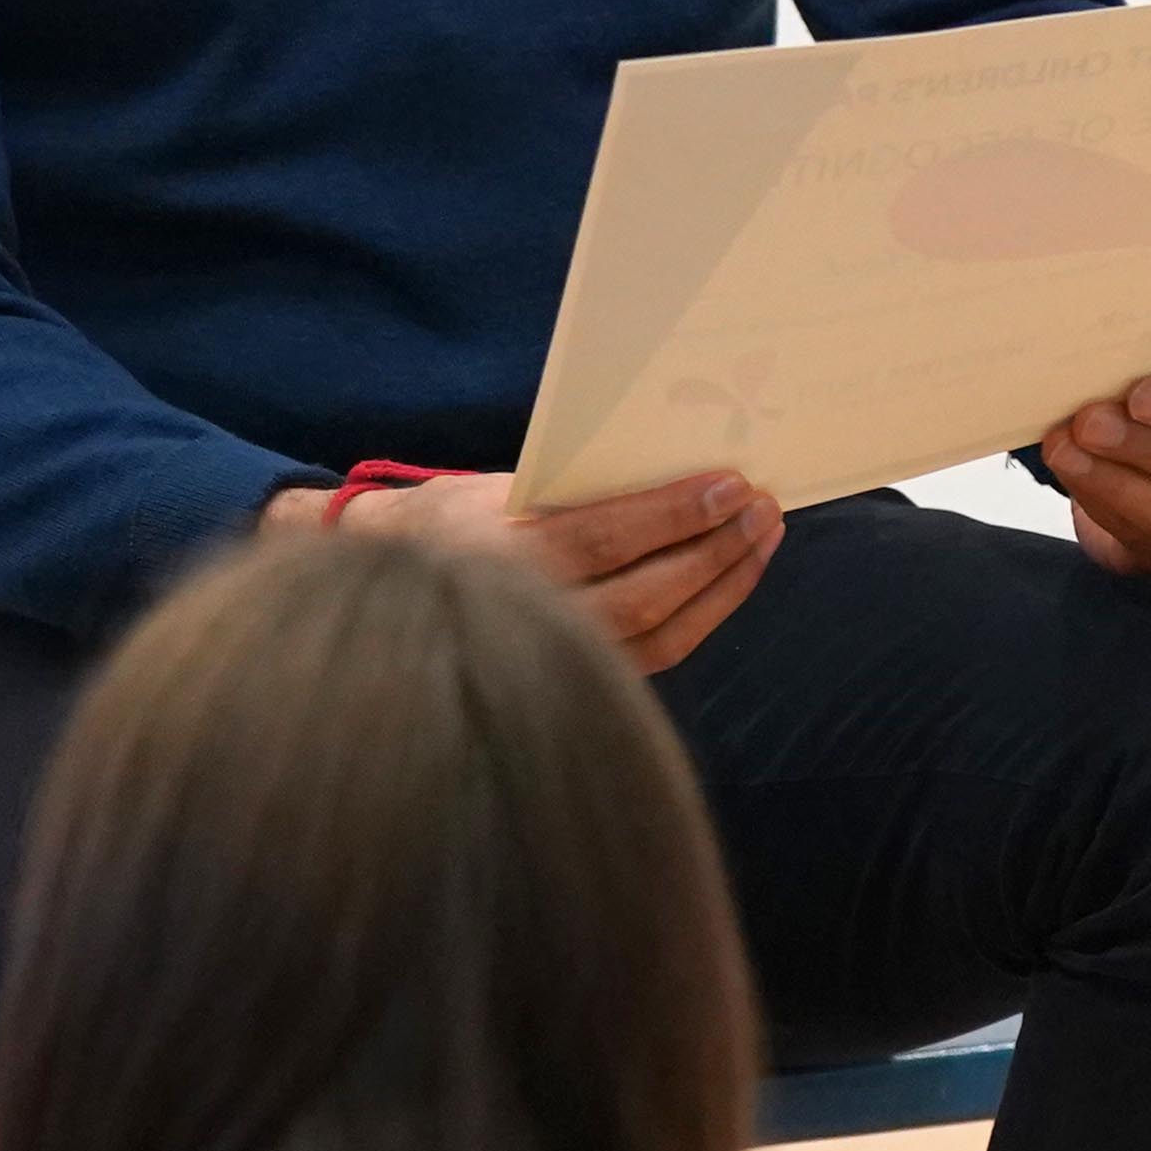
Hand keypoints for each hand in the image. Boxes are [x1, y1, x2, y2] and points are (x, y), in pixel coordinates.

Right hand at [270, 466, 783, 673]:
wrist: (388, 586)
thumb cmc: (456, 520)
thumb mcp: (499, 487)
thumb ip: (574, 489)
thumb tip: (677, 472)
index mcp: (502, 557)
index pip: (606, 538)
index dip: (675, 515)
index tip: (731, 486)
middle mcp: (529, 617)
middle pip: (649, 593)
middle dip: (716, 551)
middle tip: (763, 509)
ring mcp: (556, 658)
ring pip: (664, 633)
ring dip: (723, 584)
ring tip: (762, 537)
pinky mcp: (580, 677)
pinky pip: (659, 651)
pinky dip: (704, 612)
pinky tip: (731, 577)